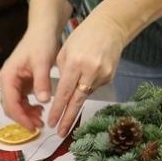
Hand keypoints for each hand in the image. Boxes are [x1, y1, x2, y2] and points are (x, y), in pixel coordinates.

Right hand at [0, 22, 64, 130]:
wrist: (43, 30)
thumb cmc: (41, 43)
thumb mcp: (42, 62)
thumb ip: (41, 82)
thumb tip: (43, 101)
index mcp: (7, 76)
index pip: (10, 103)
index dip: (21, 117)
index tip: (33, 126)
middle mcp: (6, 81)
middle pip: (10, 106)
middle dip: (23, 118)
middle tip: (39, 126)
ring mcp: (13, 82)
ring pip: (15, 105)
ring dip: (26, 114)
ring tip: (41, 119)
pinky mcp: (21, 82)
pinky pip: (21, 100)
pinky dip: (29, 107)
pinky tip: (40, 109)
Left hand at [43, 10, 128, 137]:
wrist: (110, 27)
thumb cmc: (83, 36)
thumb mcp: (65, 51)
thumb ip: (63, 72)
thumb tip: (62, 93)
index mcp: (74, 63)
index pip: (64, 93)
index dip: (57, 110)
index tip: (51, 123)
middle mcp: (90, 71)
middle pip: (77, 101)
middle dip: (67, 119)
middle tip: (59, 133)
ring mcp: (102, 75)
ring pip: (85, 94)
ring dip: (77, 98)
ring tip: (72, 96)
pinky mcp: (110, 77)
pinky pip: (94, 87)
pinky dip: (87, 86)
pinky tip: (87, 76)